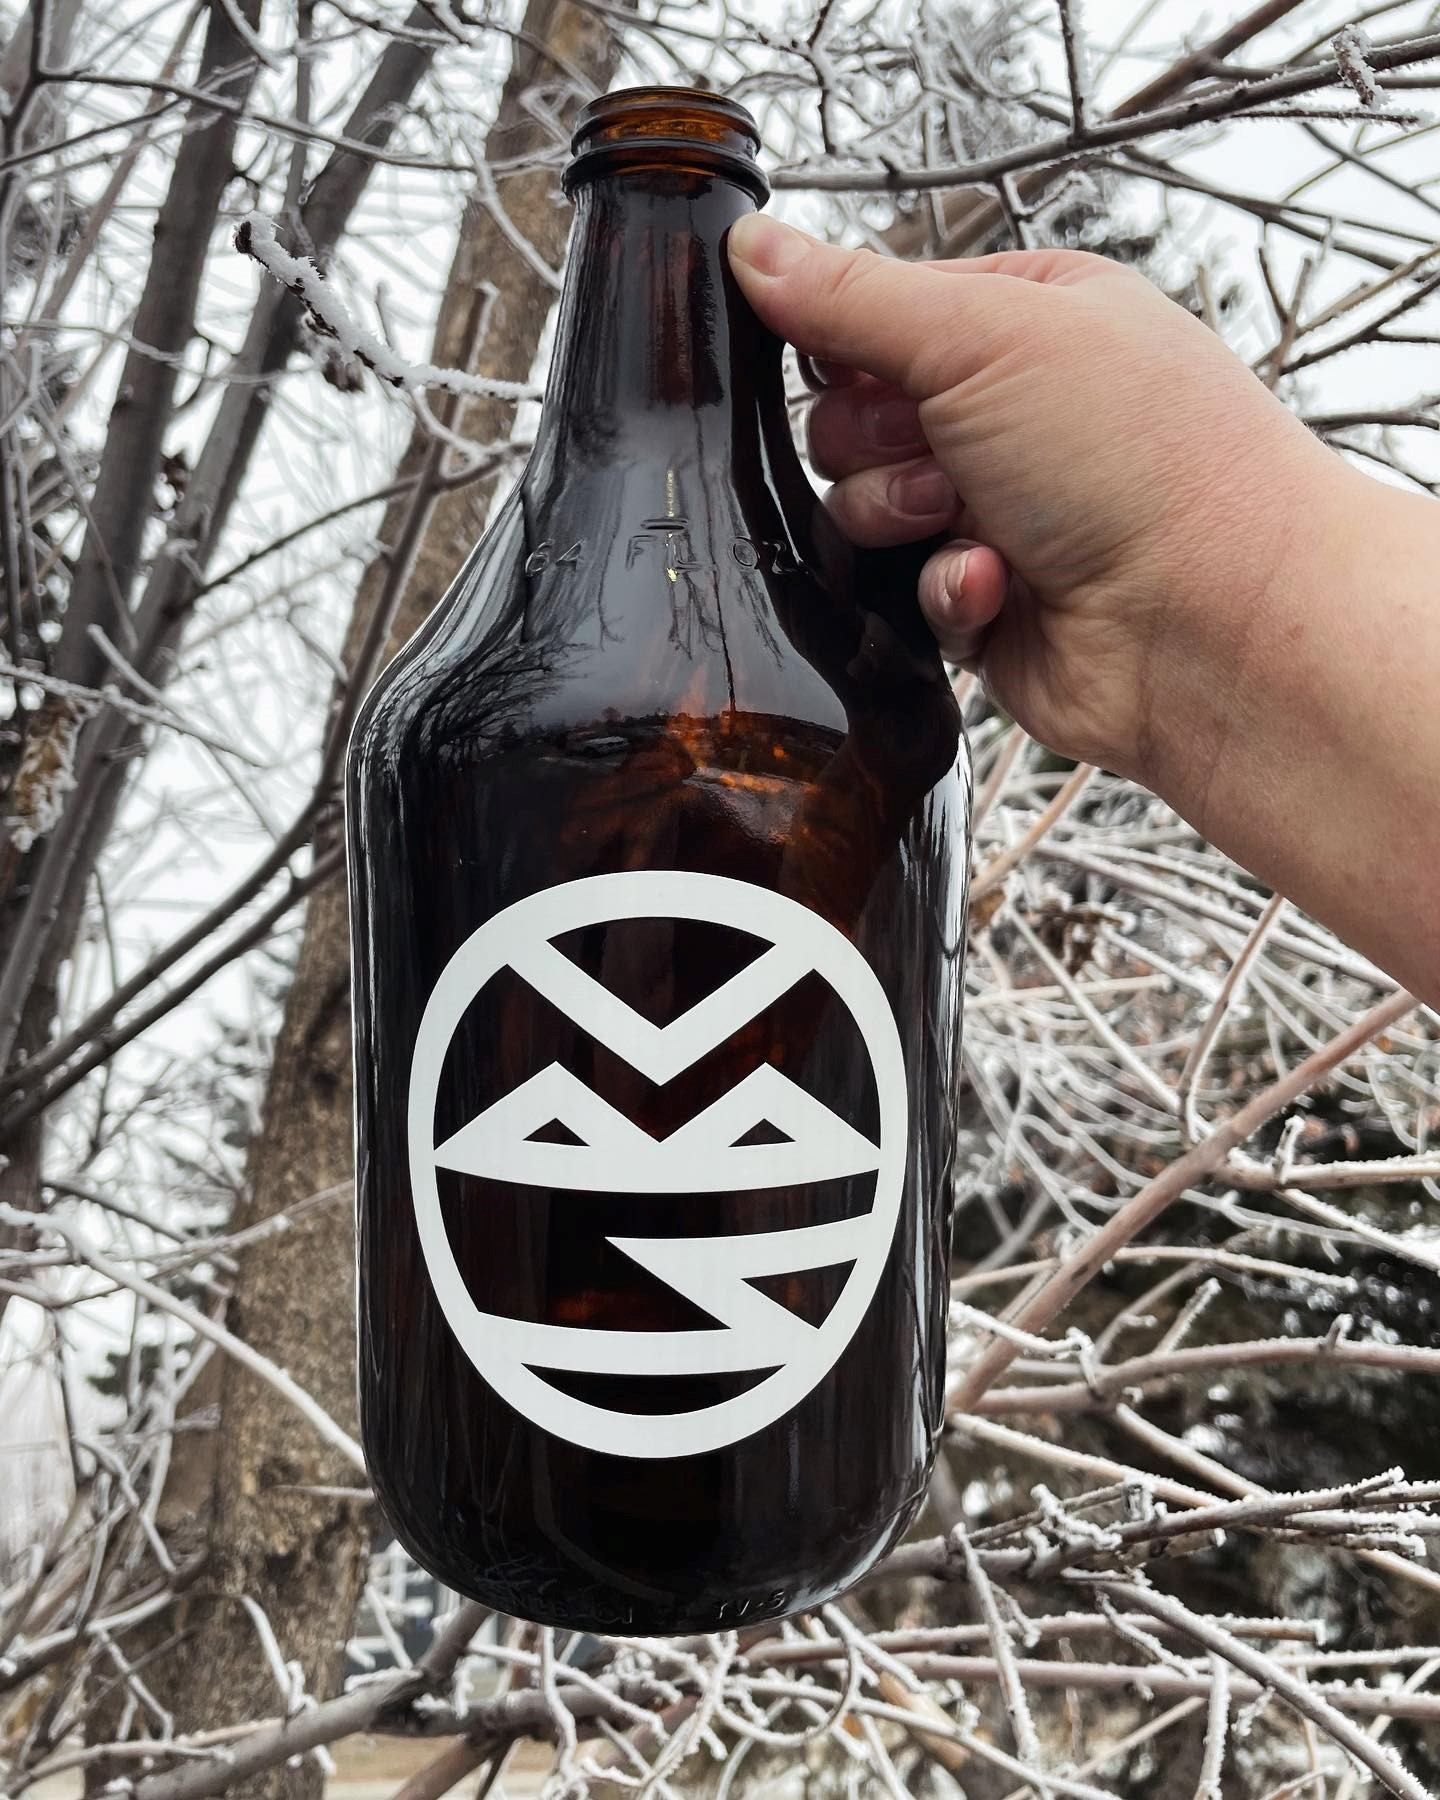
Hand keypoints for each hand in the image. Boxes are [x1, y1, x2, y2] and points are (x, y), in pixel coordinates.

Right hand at [727, 214, 1356, 787]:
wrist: (1210, 622)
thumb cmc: (1144, 459)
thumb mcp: (983, 336)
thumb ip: (853, 297)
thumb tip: (753, 246)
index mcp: (1025, 320)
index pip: (877, 314)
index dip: (849, 348)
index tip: (864, 371)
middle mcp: (1012, 414)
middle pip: (853, 420)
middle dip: (878, 445)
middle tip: (941, 454)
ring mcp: (999, 511)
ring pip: (863, 512)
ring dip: (904, 517)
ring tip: (973, 522)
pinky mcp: (987, 603)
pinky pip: (906, 592)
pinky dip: (945, 590)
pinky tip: (1000, 586)